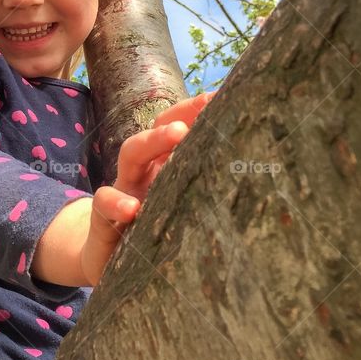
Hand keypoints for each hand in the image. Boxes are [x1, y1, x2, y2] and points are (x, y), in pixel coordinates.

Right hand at [79, 91, 215, 285]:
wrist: (107, 263)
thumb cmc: (155, 235)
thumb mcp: (181, 214)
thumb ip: (206, 196)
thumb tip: (256, 185)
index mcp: (165, 167)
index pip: (180, 128)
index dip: (199, 111)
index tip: (226, 96)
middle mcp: (144, 172)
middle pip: (158, 130)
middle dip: (181, 113)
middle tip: (206, 104)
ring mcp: (124, 191)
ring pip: (132, 153)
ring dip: (153, 140)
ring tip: (176, 132)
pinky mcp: (105, 220)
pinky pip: (105, 204)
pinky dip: (117, 202)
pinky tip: (132, 208)